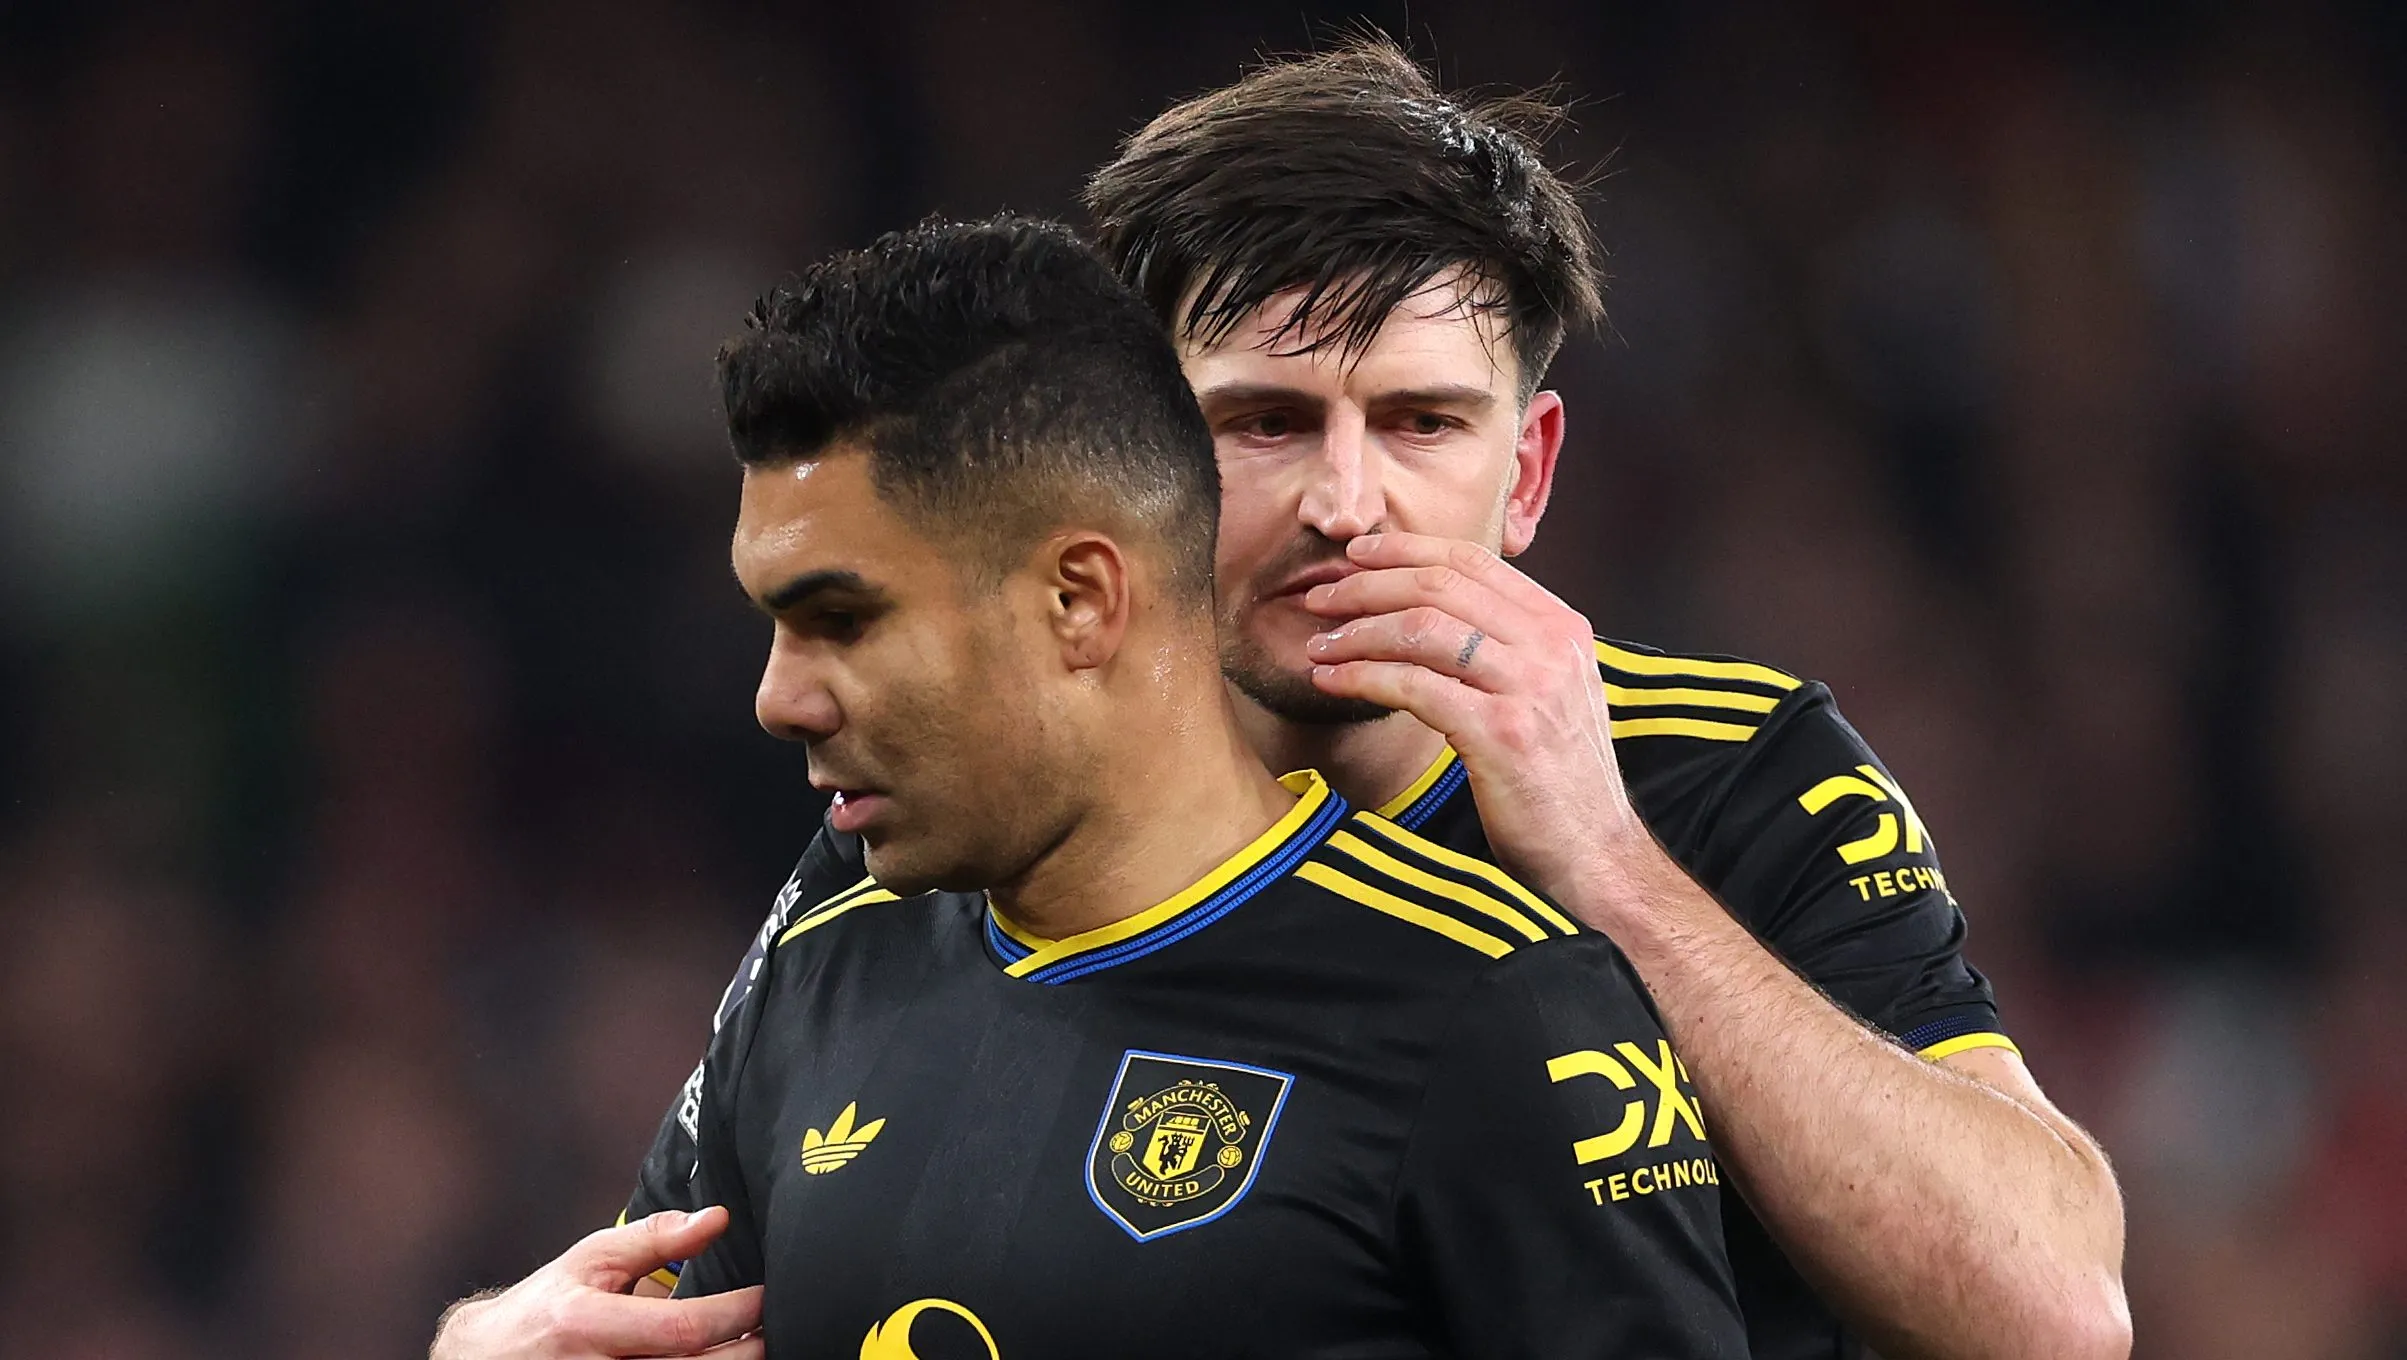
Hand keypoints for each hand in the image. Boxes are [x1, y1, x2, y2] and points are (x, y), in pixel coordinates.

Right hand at [431, 1207, 763, 1359]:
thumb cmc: (547, 1306)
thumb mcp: (590, 1261)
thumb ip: (655, 1238)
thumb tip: (718, 1218)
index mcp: (587, 1325)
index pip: (683, 1329)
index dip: (737, 1313)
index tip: (766, 1297)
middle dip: (748, 1352)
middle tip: (775, 1327)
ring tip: (755, 1348)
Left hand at [1303, 532, 1663, 917]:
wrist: (1596, 854)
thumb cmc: (1559, 782)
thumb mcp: (1548, 696)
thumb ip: (1508, 650)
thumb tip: (1435, 615)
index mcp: (1562, 628)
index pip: (1474, 561)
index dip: (1406, 550)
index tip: (1357, 556)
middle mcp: (1550, 646)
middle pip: (1440, 585)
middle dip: (1367, 586)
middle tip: (1321, 600)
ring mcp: (1529, 687)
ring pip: (1422, 629)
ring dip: (1357, 632)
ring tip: (1319, 646)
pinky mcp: (1502, 732)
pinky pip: (1414, 686)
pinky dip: (1363, 678)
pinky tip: (1333, 682)